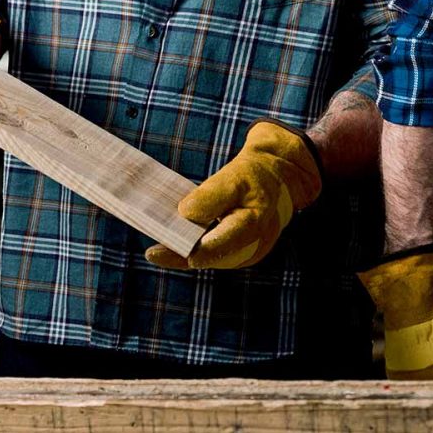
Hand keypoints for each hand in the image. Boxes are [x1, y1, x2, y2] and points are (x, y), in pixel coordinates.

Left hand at [145, 119, 320, 268]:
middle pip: (210, 258)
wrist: (279, 176)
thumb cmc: (257, 174)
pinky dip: (192, 248)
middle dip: (181, 255)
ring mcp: (246, 251)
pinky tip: (170, 244)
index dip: (189, 251)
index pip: (218, 245)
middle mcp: (252, 246)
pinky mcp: (238, 249)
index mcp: (253, 225)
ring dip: (184, 254)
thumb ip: (212, 195)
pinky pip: (212, 253)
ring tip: (156, 251)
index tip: (164, 251)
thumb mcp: (236, 175)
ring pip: (210, 259)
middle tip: (152, 253)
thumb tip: (185, 213)